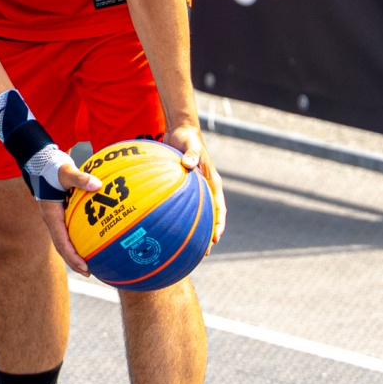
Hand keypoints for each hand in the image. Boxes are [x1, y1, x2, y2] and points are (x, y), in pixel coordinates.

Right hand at [37, 162, 101, 277]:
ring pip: (65, 240)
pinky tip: (92, 239)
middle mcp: (53, 220)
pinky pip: (70, 230)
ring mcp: (56, 217)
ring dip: (76, 252)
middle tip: (90, 272)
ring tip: (91, 261)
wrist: (40, 160)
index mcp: (51, 216)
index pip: (62, 243)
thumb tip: (98, 185)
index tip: (85, 268)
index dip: (73, 258)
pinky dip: (79, 238)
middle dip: (75, 261)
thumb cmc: (52, 167)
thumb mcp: (66, 171)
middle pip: (63, 247)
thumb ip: (80, 178)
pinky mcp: (61, 212)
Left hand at [165, 122, 226, 245]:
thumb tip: (188, 164)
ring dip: (192, 230)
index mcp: (213, 182)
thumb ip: (191, 154)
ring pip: (195, 215)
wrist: (180, 130)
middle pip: (209, 217)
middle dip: (206, 235)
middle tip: (202, 253)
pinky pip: (179, 205)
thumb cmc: (188, 137)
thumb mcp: (191, 144)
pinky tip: (163, 227)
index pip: (219, 208)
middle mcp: (205, 189)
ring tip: (185, 248)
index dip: (218, 225)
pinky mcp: (182, 188)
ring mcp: (194, 190)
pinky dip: (174, 216)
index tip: (215, 239)